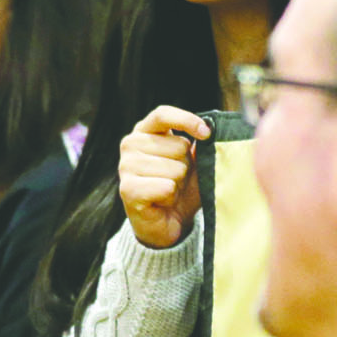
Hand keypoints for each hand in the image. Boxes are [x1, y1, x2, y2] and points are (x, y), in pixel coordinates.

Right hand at [119, 106, 209, 247]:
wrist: (167, 222)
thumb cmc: (180, 187)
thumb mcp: (194, 161)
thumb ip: (199, 143)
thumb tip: (211, 129)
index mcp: (145, 132)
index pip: (162, 115)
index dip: (186, 120)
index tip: (206, 134)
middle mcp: (130, 145)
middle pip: (178, 146)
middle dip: (187, 166)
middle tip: (177, 179)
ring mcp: (126, 167)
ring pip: (175, 169)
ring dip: (179, 184)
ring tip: (169, 191)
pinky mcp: (127, 189)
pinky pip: (166, 187)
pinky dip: (170, 197)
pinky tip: (162, 201)